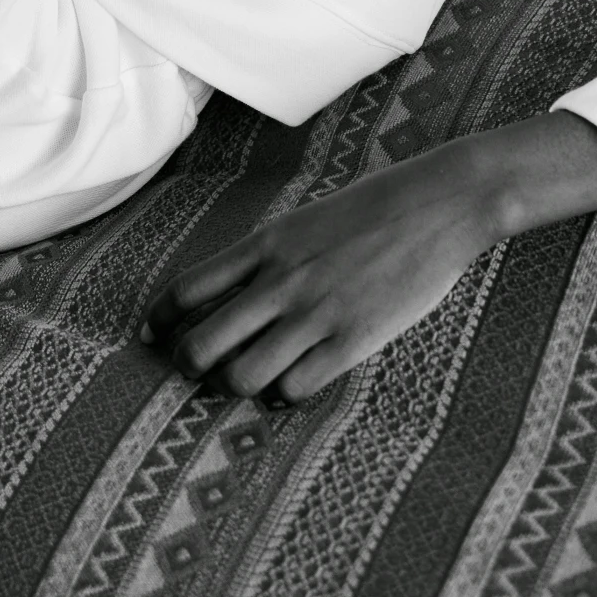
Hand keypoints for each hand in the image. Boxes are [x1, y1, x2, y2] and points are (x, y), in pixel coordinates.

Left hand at [139, 112, 596, 403]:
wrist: (441, 203)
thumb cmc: (376, 206)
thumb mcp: (308, 218)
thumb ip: (270, 252)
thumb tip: (233, 287)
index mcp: (267, 242)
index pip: (188, 289)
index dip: (161, 319)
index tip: (155, 333)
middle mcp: (282, 280)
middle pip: (200, 343)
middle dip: (187, 364)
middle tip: (196, 368)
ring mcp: (316, 313)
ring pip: (241, 376)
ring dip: (236, 384)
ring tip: (248, 377)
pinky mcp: (351, 340)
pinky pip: (293, 389)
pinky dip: (283, 394)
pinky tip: (292, 382)